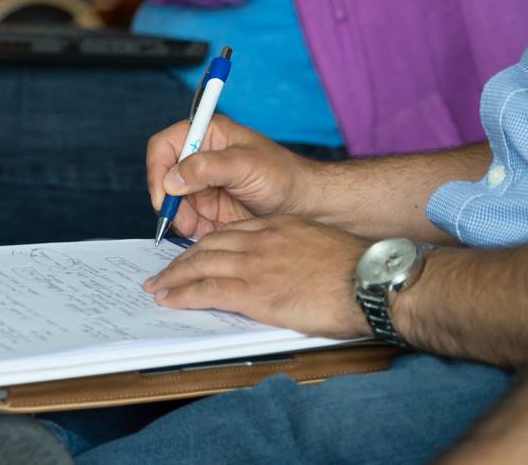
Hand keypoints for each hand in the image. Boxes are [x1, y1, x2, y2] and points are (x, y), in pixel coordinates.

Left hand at [143, 215, 370, 338]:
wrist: (369, 281)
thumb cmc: (357, 270)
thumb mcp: (321, 247)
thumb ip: (297, 252)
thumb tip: (290, 269)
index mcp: (278, 227)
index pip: (231, 232)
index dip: (207, 245)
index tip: (194, 255)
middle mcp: (262, 240)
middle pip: (209, 245)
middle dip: (182, 260)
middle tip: (163, 273)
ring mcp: (256, 264)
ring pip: (200, 264)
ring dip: (173, 277)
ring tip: (157, 288)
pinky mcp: (255, 291)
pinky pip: (207, 289)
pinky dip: (183, 294)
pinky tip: (170, 300)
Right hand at [147, 115, 319, 237]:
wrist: (305, 206)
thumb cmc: (284, 176)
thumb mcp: (246, 165)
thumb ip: (207, 167)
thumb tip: (172, 179)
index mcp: (207, 135)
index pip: (164, 146)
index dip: (157, 169)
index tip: (163, 194)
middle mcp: (200, 159)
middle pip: (163, 179)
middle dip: (169, 202)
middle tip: (184, 221)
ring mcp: (202, 186)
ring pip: (172, 204)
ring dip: (180, 219)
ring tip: (200, 229)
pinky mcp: (208, 210)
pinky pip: (186, 221)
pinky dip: (191, 230)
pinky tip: (208, 234)